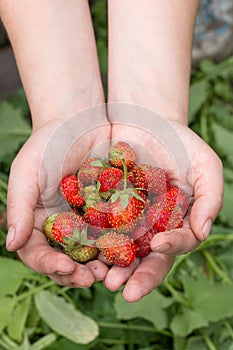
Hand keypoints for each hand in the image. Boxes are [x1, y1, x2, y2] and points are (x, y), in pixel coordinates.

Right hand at [6, 109, 110, 287]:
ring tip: (110, 272)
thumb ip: (19, 206)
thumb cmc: (48, 143)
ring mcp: (87, 221)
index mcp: (38, 221)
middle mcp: (62, 227)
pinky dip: (121, 245)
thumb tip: (11, 244)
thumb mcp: (28, 171)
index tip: (65, 268)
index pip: (37, 252)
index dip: (49, 265)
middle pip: (66, 260)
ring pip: (92, 253)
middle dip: (77, 274)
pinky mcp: (111, 212)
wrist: (81, 120)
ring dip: (101, 266)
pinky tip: (130, 252)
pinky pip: (116, 233)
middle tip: (91, 278)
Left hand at [103, 105, 222, 301]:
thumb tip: (202, 232)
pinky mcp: (105, 210)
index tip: (159, 244)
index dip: (171, 247)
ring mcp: (128, 221)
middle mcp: (153, 227)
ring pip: (122, 251)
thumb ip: (210, 199)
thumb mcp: (204, 166)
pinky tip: (86, 253)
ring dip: (114, 268)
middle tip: (127, 291)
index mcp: (178, 222)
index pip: (178, 243)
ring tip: (105, 279)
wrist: (145, 120)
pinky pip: (99, 229)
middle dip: (139, 276)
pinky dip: (94, 243)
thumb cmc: (179, 142)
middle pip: (148, 259)